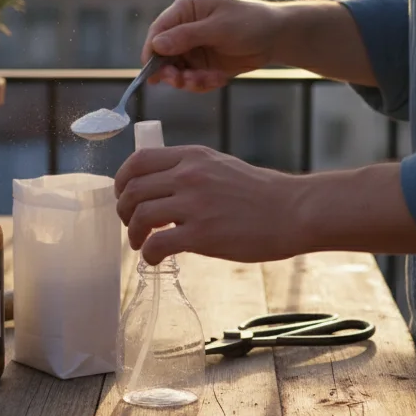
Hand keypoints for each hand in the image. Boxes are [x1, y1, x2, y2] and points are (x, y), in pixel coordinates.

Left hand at [114, 145, 303, 263]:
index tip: (123, 196)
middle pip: (133, 190)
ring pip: (139, 216)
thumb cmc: (261, 194)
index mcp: (193, 157)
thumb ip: (191, 171)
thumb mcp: (221, 167)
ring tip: (142, 243)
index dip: (122, 180)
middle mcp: (189, 176)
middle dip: (124, 210)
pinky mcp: (202, 234)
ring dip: (133, 233)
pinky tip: (155, 258)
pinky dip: (148, 254)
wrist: (293, 211)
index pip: (138, 160)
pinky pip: (157, 244)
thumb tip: (161, 188)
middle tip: (130, 224)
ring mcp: (195, 205)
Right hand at [141, 0, 281, 92]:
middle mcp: (185, 28)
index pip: (158, 31)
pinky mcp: (203, 64)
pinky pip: (193, 79)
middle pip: (163, 55)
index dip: (152, 51)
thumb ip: (187, 36)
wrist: (277, 37)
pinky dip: (203, 83)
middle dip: (173, 71)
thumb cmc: (250, 22)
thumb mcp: (219, 28)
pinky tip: (220, 79)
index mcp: (186, 10)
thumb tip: (157, 44)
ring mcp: (193, 48)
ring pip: (178, 71)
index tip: (153, 72)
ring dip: (190, 80)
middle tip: (183, 81)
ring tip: (210, 80)